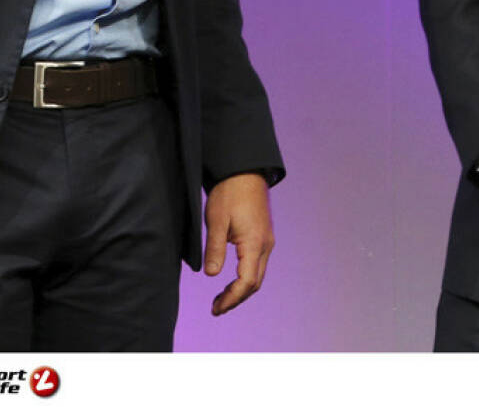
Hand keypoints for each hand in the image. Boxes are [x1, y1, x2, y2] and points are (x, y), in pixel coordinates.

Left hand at [203, 173, 273, 315]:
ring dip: (241, 289)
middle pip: (255, 283)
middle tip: (216, 308)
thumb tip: (212, 275)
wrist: (245, 171)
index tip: (216, 308)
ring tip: (220, 297)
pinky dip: (245, 277)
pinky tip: (231, 278)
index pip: (246, 282)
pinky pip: (257, 264)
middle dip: (236, 298)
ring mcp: (266, 240)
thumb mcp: (216, 220)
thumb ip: (215, 248)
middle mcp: (265, 245)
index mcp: (254, 243)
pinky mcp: (263, 236)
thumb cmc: (229, 193)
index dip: (232, 298)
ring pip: (257, 274)